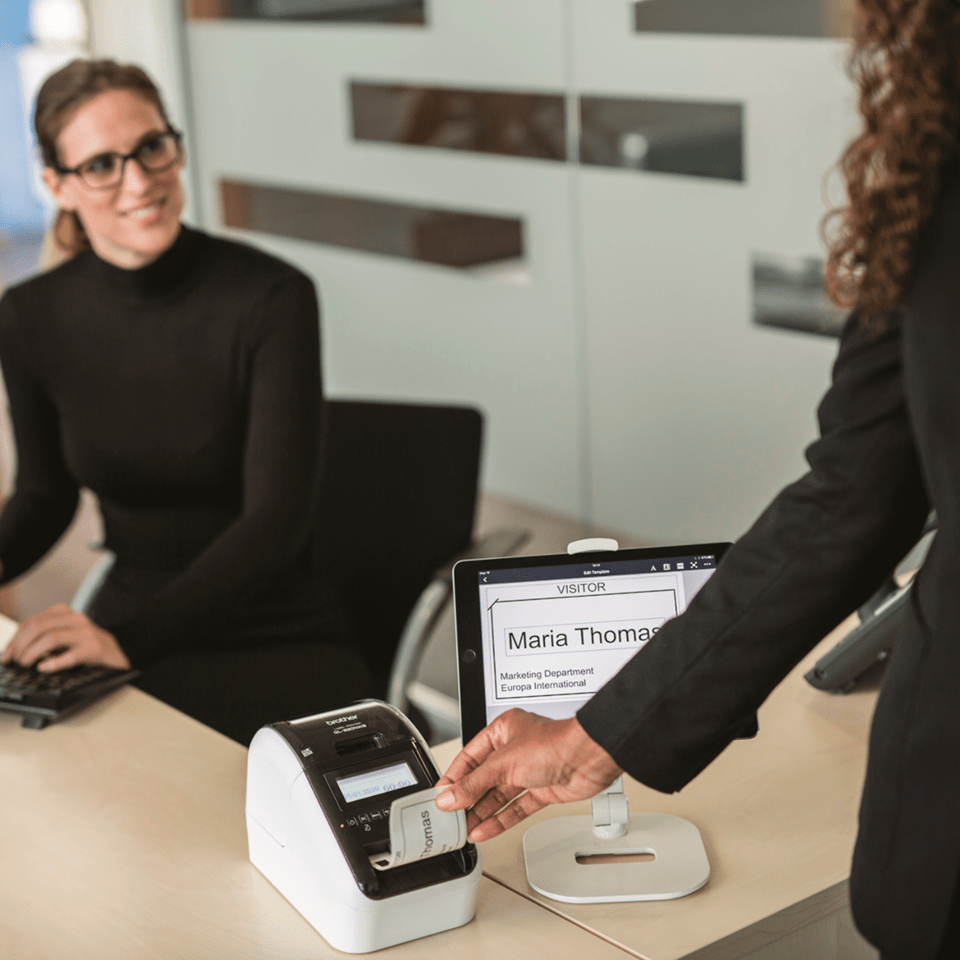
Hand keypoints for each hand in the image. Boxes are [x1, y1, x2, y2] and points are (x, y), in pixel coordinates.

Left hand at [0, 603, 129, 671]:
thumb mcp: (63, 634)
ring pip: (51, 639)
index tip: (6, 655)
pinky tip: (43, 668)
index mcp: (64, 612)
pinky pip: (70, 656)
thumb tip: (11, 652)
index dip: (14, 639)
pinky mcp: (93, 649)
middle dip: (20, 646)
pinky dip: (53, 663)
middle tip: (15, 661)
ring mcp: (85, 633)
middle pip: (38, 627)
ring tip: (26, 665)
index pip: (31, 622)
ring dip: (31, 654)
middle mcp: (75, 619)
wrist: (114, 652)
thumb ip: (41, 636)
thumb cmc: (83, 644)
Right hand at [435, 708, 622, 841]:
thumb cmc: (553, 744)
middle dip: (468, 798)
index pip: (470, 756)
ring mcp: (529, 770)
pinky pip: (515, 807)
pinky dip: (501, 819)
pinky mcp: (542, 789)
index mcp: (502, 731)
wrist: (588, 758)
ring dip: (482, 812)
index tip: (441, 795)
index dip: (455, 777)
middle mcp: (515, 749)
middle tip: (451, 817)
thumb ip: (474, 784)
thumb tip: (450, 797)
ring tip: (464, 829)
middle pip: (484, 777)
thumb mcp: (503, 763)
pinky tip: (485, 829)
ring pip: (499, 795)